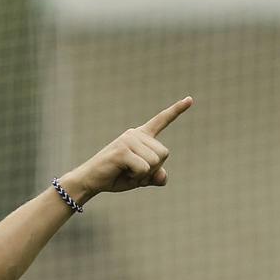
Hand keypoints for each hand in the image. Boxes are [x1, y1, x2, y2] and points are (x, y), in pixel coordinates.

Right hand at [62, 96, 192, 200]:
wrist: (89, 181)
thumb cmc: (114, 177)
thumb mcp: (139, 178)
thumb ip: (154, 176)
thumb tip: (163, 177)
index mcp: (140, 136)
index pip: (161, 121)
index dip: (176, 110)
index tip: (190, 99)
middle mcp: (136, 134)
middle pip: (164, 154)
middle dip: (153, 169)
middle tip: (133, 173)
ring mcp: (129, 140)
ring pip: (155, 162)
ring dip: (143, 175)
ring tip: (126, 172)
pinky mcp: (123, 150)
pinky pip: (143, 168)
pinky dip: (136, 177)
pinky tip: (122, 173)